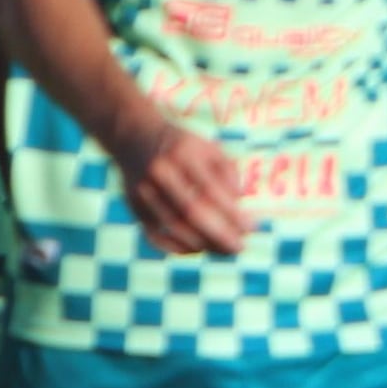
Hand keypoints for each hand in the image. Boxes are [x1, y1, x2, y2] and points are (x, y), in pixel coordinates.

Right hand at [108, 110, 251, 256]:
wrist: (135, 137)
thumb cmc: (184, 147)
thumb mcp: (209, 148)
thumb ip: (228, 172)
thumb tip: (239, 204)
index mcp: (182, 153)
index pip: (210, 190)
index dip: (232, 213)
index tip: (253, 227)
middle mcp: (159, 171)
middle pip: (191, 212)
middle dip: (219, 234)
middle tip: (240, 248)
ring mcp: (143, 190)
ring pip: (174, 227)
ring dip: (203, 243)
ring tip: (225, 251)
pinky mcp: (133, 206)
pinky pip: (154, 235)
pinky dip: (176, 247)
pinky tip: (198, 249)